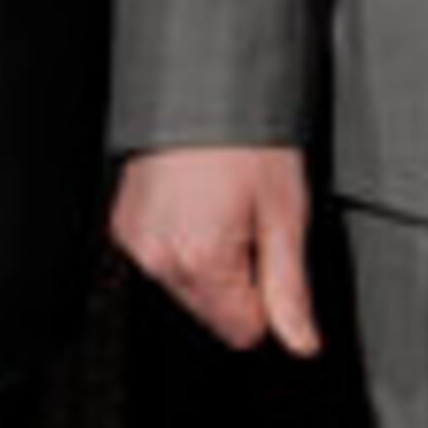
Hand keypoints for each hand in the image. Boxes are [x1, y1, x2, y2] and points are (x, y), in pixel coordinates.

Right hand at [112, 145, 320, 354]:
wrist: (202, 86)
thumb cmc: (246, 139)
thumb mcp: (285, 212)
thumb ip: (290, 288)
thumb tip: (302, 341)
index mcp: (202, 262)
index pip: (243, 330)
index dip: (267, 298)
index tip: (272, 255)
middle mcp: (161, 259)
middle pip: (213, 310)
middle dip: (237, 276)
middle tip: (250, 221)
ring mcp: (137, 241)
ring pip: (187, 284)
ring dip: (208, 258)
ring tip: (224, 205)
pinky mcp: (124, 224)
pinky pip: (161, 256)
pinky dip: (182, 239)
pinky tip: (199, 202)